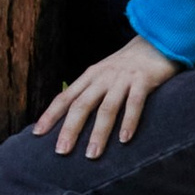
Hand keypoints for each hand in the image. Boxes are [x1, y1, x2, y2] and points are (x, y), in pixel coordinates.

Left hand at [36, 36, 178, 158]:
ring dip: (98, 133)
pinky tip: (125, 140)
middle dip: (70, 129)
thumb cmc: (129, 64)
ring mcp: (123, 78)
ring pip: (107, 108)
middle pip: (82, 105)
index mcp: (90, 76)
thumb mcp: (105, 74)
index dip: (50, 115)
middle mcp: (103, 77)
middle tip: (61, 152)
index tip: (37, 134)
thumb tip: (74, 118)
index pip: (65, 97)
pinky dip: (129, 121)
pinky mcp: (144, 79)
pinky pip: (135, 103)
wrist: (157, 40)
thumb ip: (91, 92)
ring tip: (92, 155)